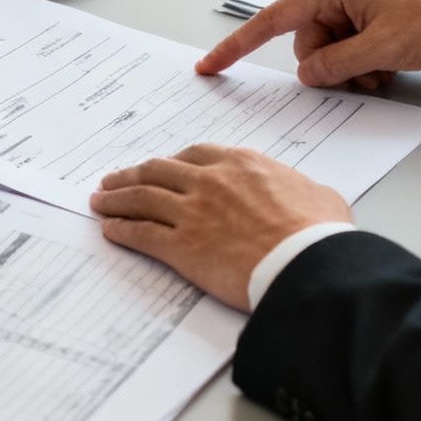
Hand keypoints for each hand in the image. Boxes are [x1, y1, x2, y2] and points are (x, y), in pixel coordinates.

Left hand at [90, 145, 351, 310]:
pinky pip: (141, 233)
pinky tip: (110, 230)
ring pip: (141, 198)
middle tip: (114, 180)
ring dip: (116, 198)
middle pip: (158, 172)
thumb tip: (306, 194)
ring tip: (100, 201)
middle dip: (132, 175)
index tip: (161, 169)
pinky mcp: (181, 246)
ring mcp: (192, 212)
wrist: (307, 264)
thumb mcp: (319, 196)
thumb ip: (300, 189)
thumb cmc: (319, 235)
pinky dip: (121, 229)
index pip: (195, 156)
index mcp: (242, 165)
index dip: (172, 163)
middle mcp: (210, 181)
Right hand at [198, 0, 420, 88]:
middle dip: (330, 66)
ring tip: (387, 68)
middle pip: (307, 42)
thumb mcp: (382, 49)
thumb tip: (308, 74)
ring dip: (353, 68)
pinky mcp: (378, 12)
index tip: (211, 65)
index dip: (237, 45)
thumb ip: (335, 65)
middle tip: (367, 73)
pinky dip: (368, 61)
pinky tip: (393, 64)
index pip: (271, 20)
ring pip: (333, 49)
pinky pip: (355, 45)